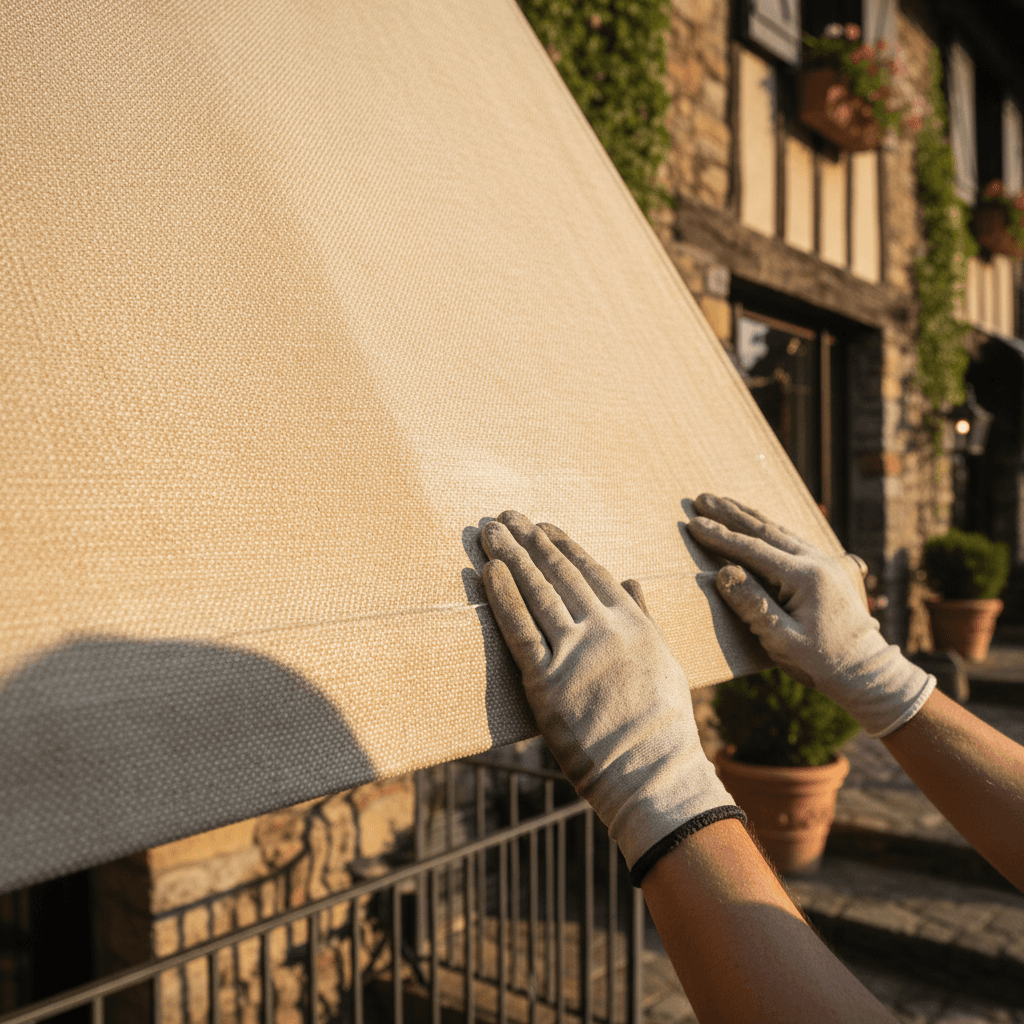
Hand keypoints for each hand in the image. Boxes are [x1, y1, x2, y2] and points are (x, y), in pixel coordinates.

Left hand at [479, 511, 742, 880]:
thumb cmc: (661, 725)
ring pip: (536, 592)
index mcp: (633, 621)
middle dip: (529, 540)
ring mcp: (573, 653)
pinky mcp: (545, 681)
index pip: (591, 570)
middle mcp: (603, 628)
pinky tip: (488, 570)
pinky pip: (519, 629)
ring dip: (511, 556)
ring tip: (492, 530)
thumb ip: (644, 615)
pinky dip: (502, 596)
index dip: (562, 544)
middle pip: (558, 573)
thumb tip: (631, 578)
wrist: (652, 773)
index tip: (543, 526)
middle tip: (507, 516)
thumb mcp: (664, 660)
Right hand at [686, 494, 934, 736]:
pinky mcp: (826, 569)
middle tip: (701, 499)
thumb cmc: (822, 662)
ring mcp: (824, 562)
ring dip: (747, 515)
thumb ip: (753, 605)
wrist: (866, 672)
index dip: (720, 536)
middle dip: (729, 514)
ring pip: (778, 531)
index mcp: (805, 577)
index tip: (694, 523)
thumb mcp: (782, 641)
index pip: (753, 549)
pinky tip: (757, 523)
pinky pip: (789, 540)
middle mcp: (816, 561)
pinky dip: (767, 528)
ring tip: (722, 502)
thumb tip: (724, 573)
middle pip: (765, 530)